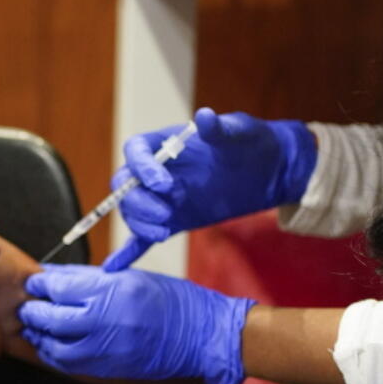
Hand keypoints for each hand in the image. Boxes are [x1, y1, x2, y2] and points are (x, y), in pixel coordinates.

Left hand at [18, 264, 253, 383]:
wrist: (200, 338)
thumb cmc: (169, 300)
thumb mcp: (131, 277)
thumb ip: (90, 277)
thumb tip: (55, 274)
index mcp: (111, 291)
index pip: (60, 287)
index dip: (41, 284)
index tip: (35, 281)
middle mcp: (104, 321)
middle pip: (51, 317)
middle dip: (34, 310)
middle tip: (27, 304)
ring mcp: (105, 349)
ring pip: (55, 345)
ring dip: (39, 335)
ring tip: (35, 327)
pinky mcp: (108, 368)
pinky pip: (69, 364)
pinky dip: (53, 355)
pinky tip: (49, 345)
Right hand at [105, 108, 316, 270]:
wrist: (267, 170)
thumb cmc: (250, 143)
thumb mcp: (240, 132)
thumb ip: (220, 129)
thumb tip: (205, 117)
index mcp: (166, 143)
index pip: (136, 151)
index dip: (142, 168)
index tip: (163, 184)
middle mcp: (156, 171)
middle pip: (127, 186)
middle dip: (139, 202)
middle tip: (166, 214)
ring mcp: (162, 198)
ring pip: (132, 211)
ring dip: (140, 224)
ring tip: (165, 232)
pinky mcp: (173, 220)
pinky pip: (143, 237)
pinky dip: (129, 251)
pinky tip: (115, 265)